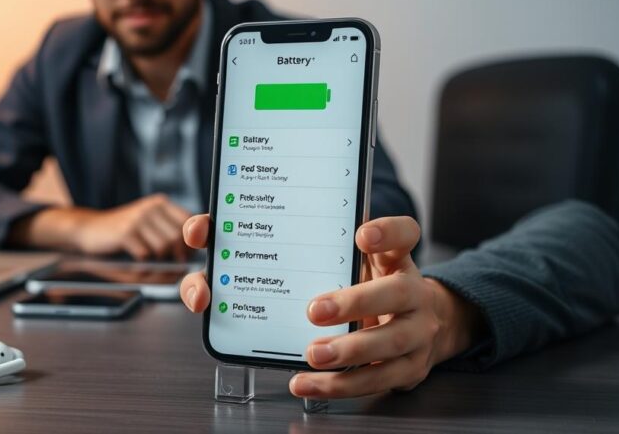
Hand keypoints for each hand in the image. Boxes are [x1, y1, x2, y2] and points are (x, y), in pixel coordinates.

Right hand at [13, 195, 191, 260]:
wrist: (87, 229)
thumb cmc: (121, 234)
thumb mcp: (147, 229)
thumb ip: (169, 238)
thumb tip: (189, 262)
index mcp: (160, 204)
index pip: (189, 222)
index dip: (189, 242)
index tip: (184, 255)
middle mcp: (151, 207)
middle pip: (177, 238)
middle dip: (174, 256)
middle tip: (163, 265)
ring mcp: (138, 218)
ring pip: (163, 247)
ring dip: (156, 262)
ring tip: (145, 263)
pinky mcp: (126, 232)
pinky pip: (145, 255)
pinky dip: (142, 265)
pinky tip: (133, 262)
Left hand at [178, 214, 483, 398]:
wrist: (413, 323)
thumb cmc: (354, 282)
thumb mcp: (336, 257)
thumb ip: (276, 243)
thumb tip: (204, 232)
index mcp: (393, 256)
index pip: (404, 233)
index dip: (386, 232)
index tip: (359, 234)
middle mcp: (410, 290)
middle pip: (397, 291)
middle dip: (355, 301)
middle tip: (314, 309)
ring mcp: (415, 331)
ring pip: (389, 343)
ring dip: (347, 352)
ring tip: (311, 353)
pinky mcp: (406, 367)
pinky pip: (375, 380)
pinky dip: (337, 385)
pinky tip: (306, 382)